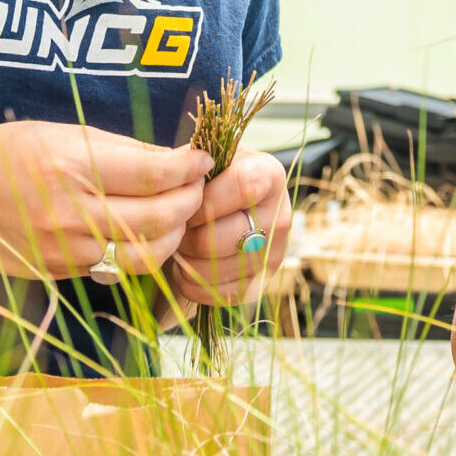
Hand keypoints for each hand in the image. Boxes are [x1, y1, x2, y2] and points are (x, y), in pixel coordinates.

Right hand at [0, 121, 209, 281]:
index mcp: (71, 168)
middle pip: (158, 219)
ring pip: (144, 255)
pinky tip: (144, 233)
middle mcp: (68, 214)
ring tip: (178, 213)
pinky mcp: (59, 273)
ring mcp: (63, 250)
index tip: (202, 159)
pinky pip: (115, 268)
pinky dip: (139, 252)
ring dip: (173, 236)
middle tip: (198, 187)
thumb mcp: (64, 134)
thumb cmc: (7, 153)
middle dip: (191, 202)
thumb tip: (180, 158)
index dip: (189, 168)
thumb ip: (124, 150)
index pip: (154, 174)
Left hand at [168, 149, 289, 305]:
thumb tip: (179, 175)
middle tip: (174, 231)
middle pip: (225, 236)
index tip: (184, 202)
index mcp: (269, 175)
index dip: (205, 199)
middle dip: (187, 236)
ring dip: (186, 263)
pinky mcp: (261, 284)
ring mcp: (274, 254)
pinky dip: (193, 286)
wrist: (217, 210)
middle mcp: (281, 216)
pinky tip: (186, 269)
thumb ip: (189, 163)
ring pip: (218, 269)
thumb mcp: (200, 161)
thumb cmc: (204, 181)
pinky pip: (221, 295)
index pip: (244, 187)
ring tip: (178, 248)